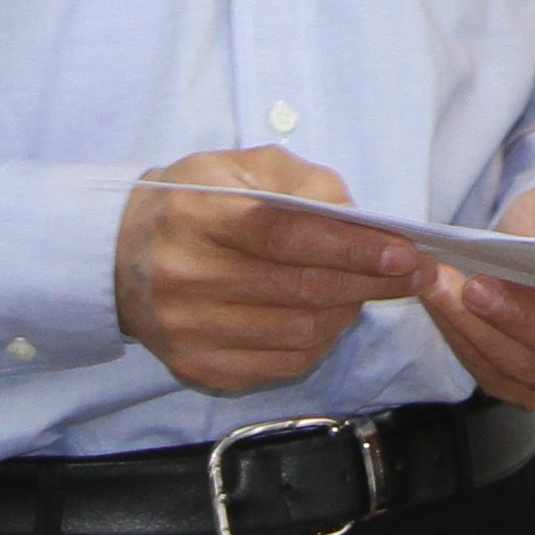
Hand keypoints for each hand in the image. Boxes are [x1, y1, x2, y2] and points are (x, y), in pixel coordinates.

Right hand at [112, 149, 420, 394]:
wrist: (121, 257)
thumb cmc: (196, 203)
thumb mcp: (241, 167)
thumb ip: (304, 183)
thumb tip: (360, 219)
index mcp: (196, 214)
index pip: (284, 236)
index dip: (350, 246)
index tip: (403, 251)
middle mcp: (185, 277)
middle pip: (299, 289)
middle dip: (369, 282)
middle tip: (413, 274)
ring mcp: (188, 330)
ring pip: (298, 334)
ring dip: (348, 313)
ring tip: (368, 291)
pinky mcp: (196, 367)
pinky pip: (280, 365)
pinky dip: (319, 344)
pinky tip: (329, 318)